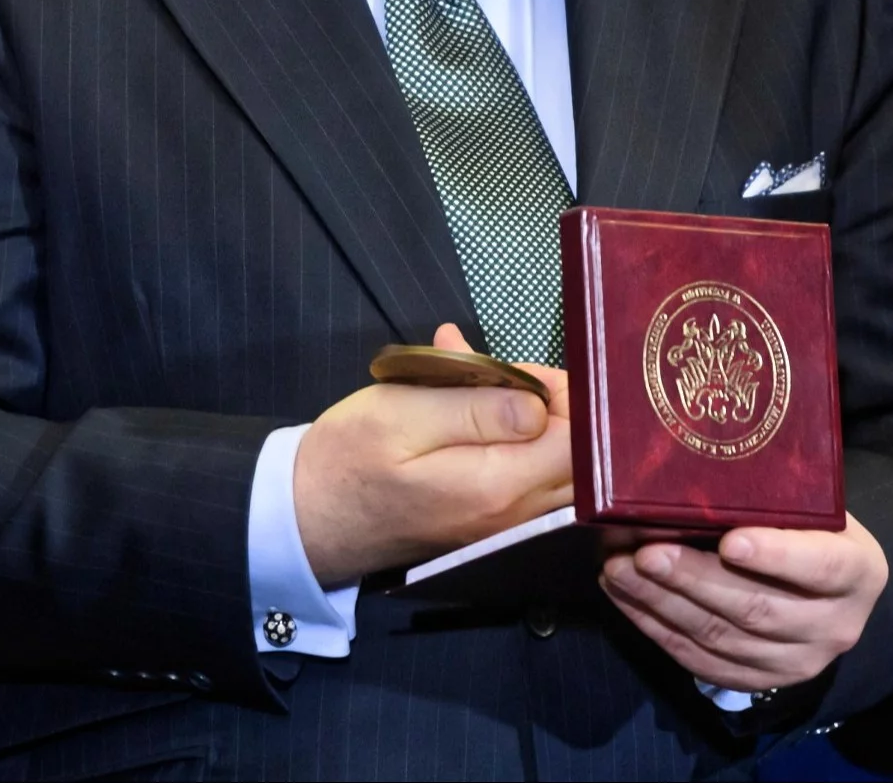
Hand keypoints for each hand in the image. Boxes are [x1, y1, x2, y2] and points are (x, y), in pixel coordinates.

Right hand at [294, 323, 573, 584]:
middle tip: (500, 376)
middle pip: (582, 458)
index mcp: (498, 485)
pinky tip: (475, 408)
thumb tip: (540, 403)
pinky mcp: (494, 521)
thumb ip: (474, 407)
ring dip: (537, 421)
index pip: (581, 441)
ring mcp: (509, 523)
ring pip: (562, 468)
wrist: (310, 516)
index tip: (518, 370)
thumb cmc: (349, 457)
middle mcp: (518, 514)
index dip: (567, 396)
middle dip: (558, 407)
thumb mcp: (399, 415)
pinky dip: (519, 440)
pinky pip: (533, 478)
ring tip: (482, 385)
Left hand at [602, 517, 887, 692]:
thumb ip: (764, 497)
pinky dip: (657, 629)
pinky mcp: (761, 679)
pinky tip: (624, 598)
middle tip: (642, 554)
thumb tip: (683, 470)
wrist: (822, 580)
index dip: (774, 557)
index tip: (729, 541)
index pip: (820, 566)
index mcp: (856, 570)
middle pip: (757, 608)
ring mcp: (799, 660)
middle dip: (692, 580)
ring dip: (661, 604)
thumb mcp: (803, 504)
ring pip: (722, 638)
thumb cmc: (801, 526)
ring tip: (616, 571)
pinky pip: (703, 661)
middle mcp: (835, 625)